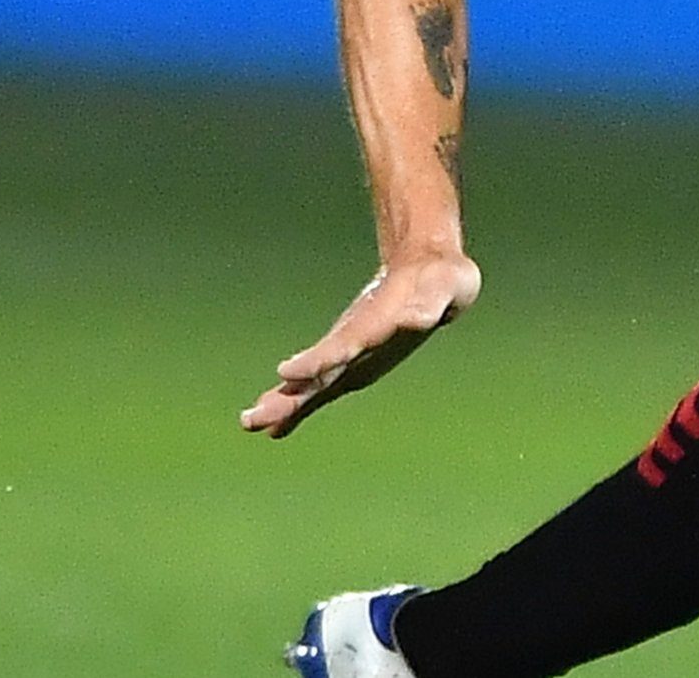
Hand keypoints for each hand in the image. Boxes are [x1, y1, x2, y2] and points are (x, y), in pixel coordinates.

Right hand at [241, 252, 481, 438]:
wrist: (427, 268)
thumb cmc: (441, 279)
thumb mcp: (447, 288)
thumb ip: (430, 306)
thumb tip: (417, 319)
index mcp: (374, 324)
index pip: (342, 347)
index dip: (317, 361)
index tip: (287, 372)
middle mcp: (356, 341)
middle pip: (318, 372)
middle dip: (288, 395)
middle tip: (251, 418)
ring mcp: (352, 352)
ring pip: (314, 382)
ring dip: (286, 403)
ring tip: (250, 423)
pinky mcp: (356, 363)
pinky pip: (326, 388)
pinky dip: (303, 407)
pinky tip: (277, 431)